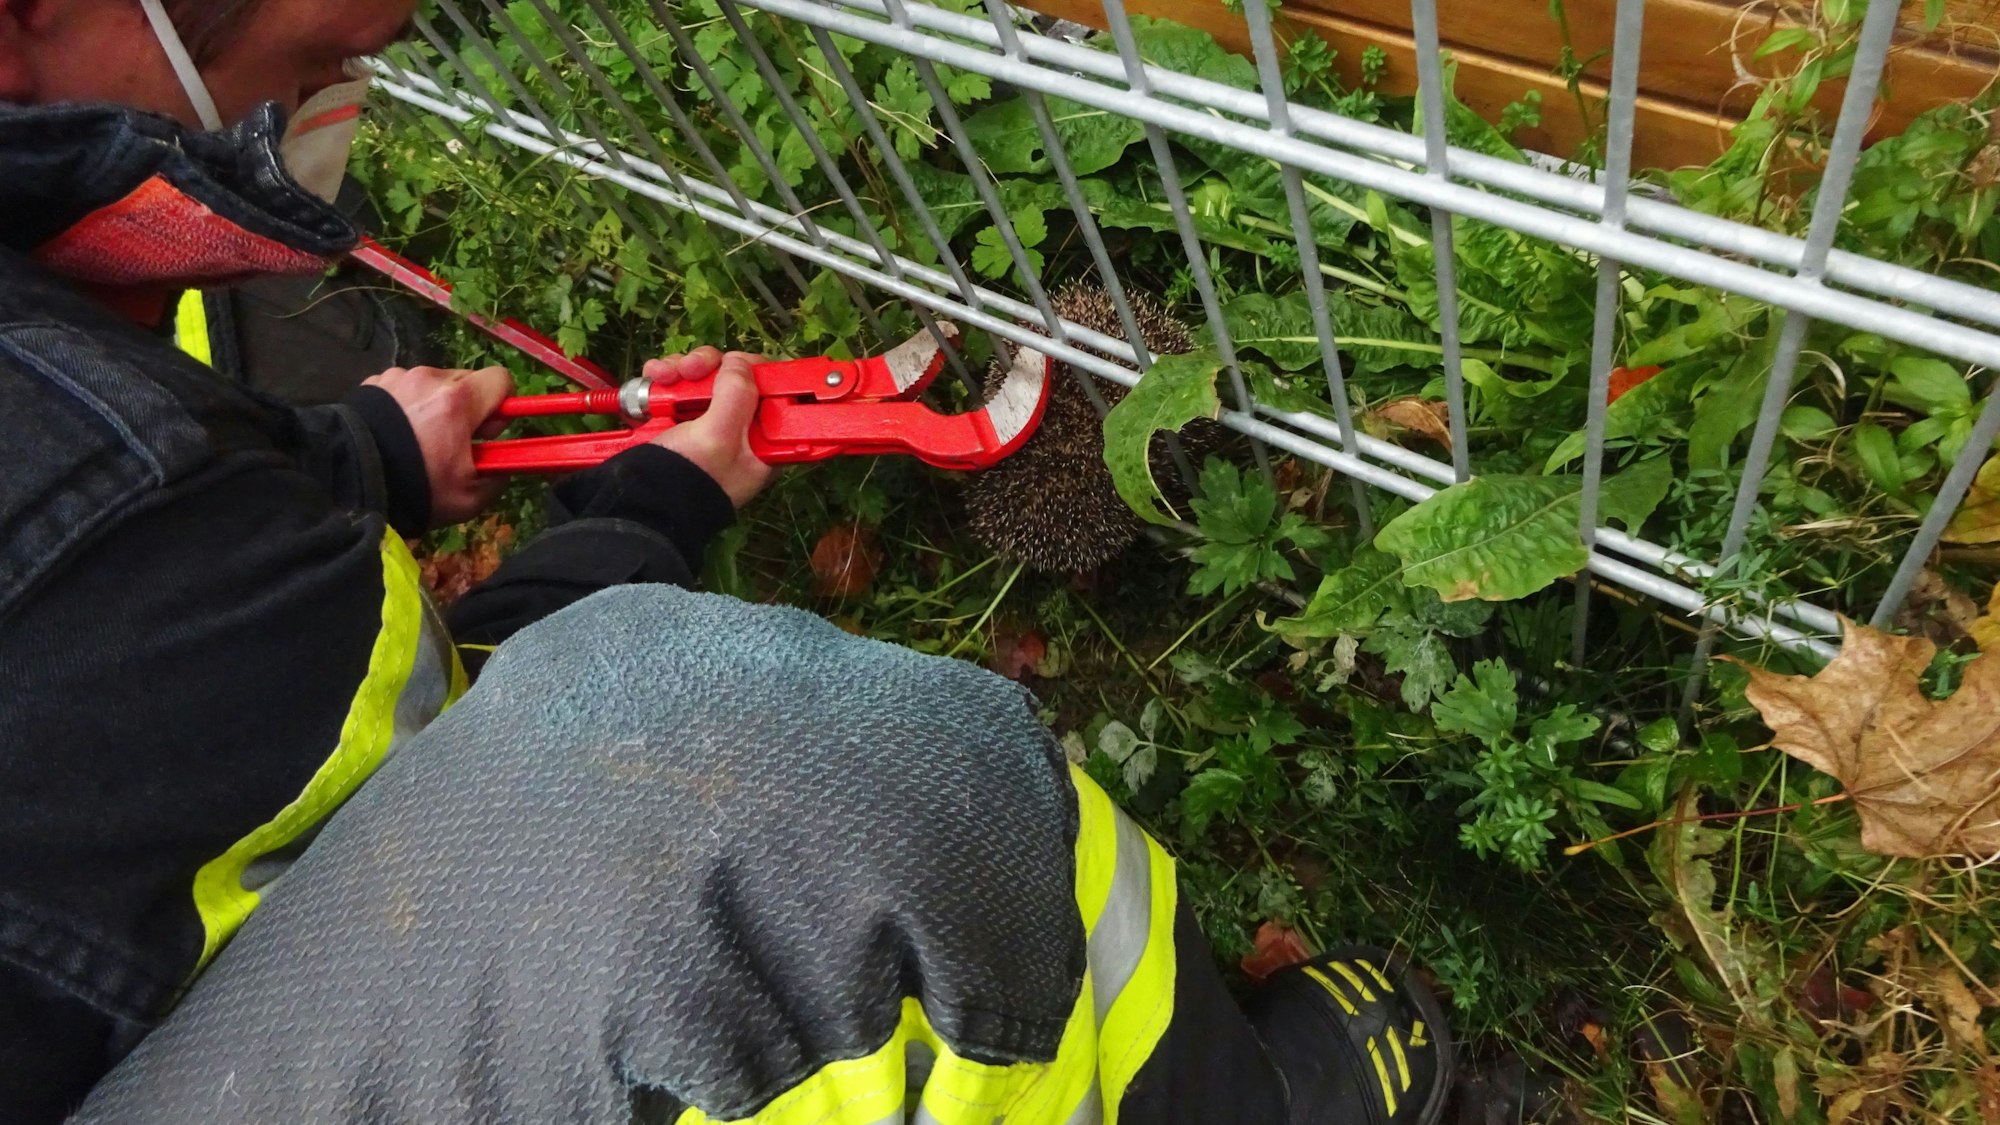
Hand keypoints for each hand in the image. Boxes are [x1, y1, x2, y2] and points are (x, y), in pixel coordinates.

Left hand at [363, 365, 513, 526]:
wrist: (347, 482)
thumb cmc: (414, 487)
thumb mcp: (469, 497)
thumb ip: (499, 473)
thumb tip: (504, 462)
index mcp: (458, 399)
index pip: (502, 379)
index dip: (502, 405)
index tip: (488, 432)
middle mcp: (429, 378)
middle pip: (467, 381)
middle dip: (469, 407)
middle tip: (454, 441)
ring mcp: (398, 377)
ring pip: (433, 385)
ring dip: (435, 406)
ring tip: (415, 441)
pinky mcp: (373, 382)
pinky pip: (403, 388)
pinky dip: (406, 406)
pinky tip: (393, 434)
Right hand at [645, 347, 775, 508]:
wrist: (637, 503)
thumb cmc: (689, 477)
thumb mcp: (719, 437)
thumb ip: (737, 394)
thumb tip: (738, 362)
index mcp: (762, 444)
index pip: (778, 397)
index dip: (761, 374)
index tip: (740, 363)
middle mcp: (738, 433)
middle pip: (737, 380)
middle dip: (712, 367)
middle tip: (692, 370)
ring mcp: (705, 425)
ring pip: (704, 378)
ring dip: (682, 369)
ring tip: (661, 377)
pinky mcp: (676, 420)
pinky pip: (677, 386)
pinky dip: (663, 379)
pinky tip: (653, 380)